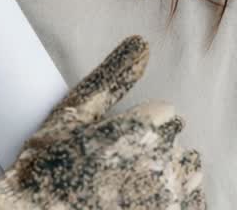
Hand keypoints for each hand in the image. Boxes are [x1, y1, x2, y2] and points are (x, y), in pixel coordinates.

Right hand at [0, 35, 205, 208]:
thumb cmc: (45, 166)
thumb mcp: (74, 113)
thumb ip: (113, 77)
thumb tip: (142, 43)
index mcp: (145, 130)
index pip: (167, 114)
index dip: (139, 125)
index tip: (115, 141)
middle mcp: (163, 165)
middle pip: (176, 144)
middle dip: (152, 149)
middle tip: (114, 166)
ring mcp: (168, 201)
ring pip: (188, 174)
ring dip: (167, 175)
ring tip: (129, 185)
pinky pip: (191, 205)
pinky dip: (173, 202)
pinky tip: (140, 202)